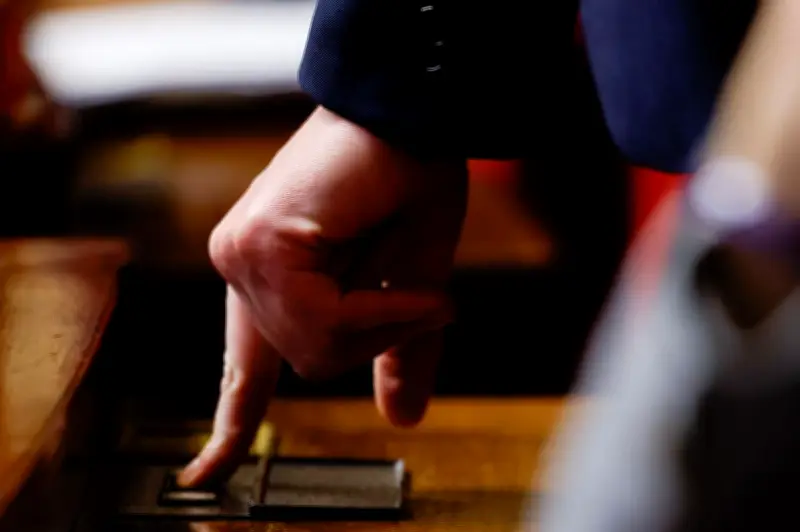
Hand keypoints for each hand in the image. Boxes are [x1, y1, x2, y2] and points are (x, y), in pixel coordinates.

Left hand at [178, 107, 466, 486]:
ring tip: (414, 277)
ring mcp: (243, 255)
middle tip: (424, 297)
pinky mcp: (256, 243)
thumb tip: (401, 418)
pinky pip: (321, 315)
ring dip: (384, 319)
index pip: (246, 367)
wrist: (411, 114)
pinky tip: (400, 273)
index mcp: (277, 283)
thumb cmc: (410, 184)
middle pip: (306, 361)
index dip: (230, 428)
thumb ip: (396, 351)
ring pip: (313, 346)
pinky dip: (377, 305)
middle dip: (379, 337)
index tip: (199, 477)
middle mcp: (245, 269)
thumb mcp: (412, 286)